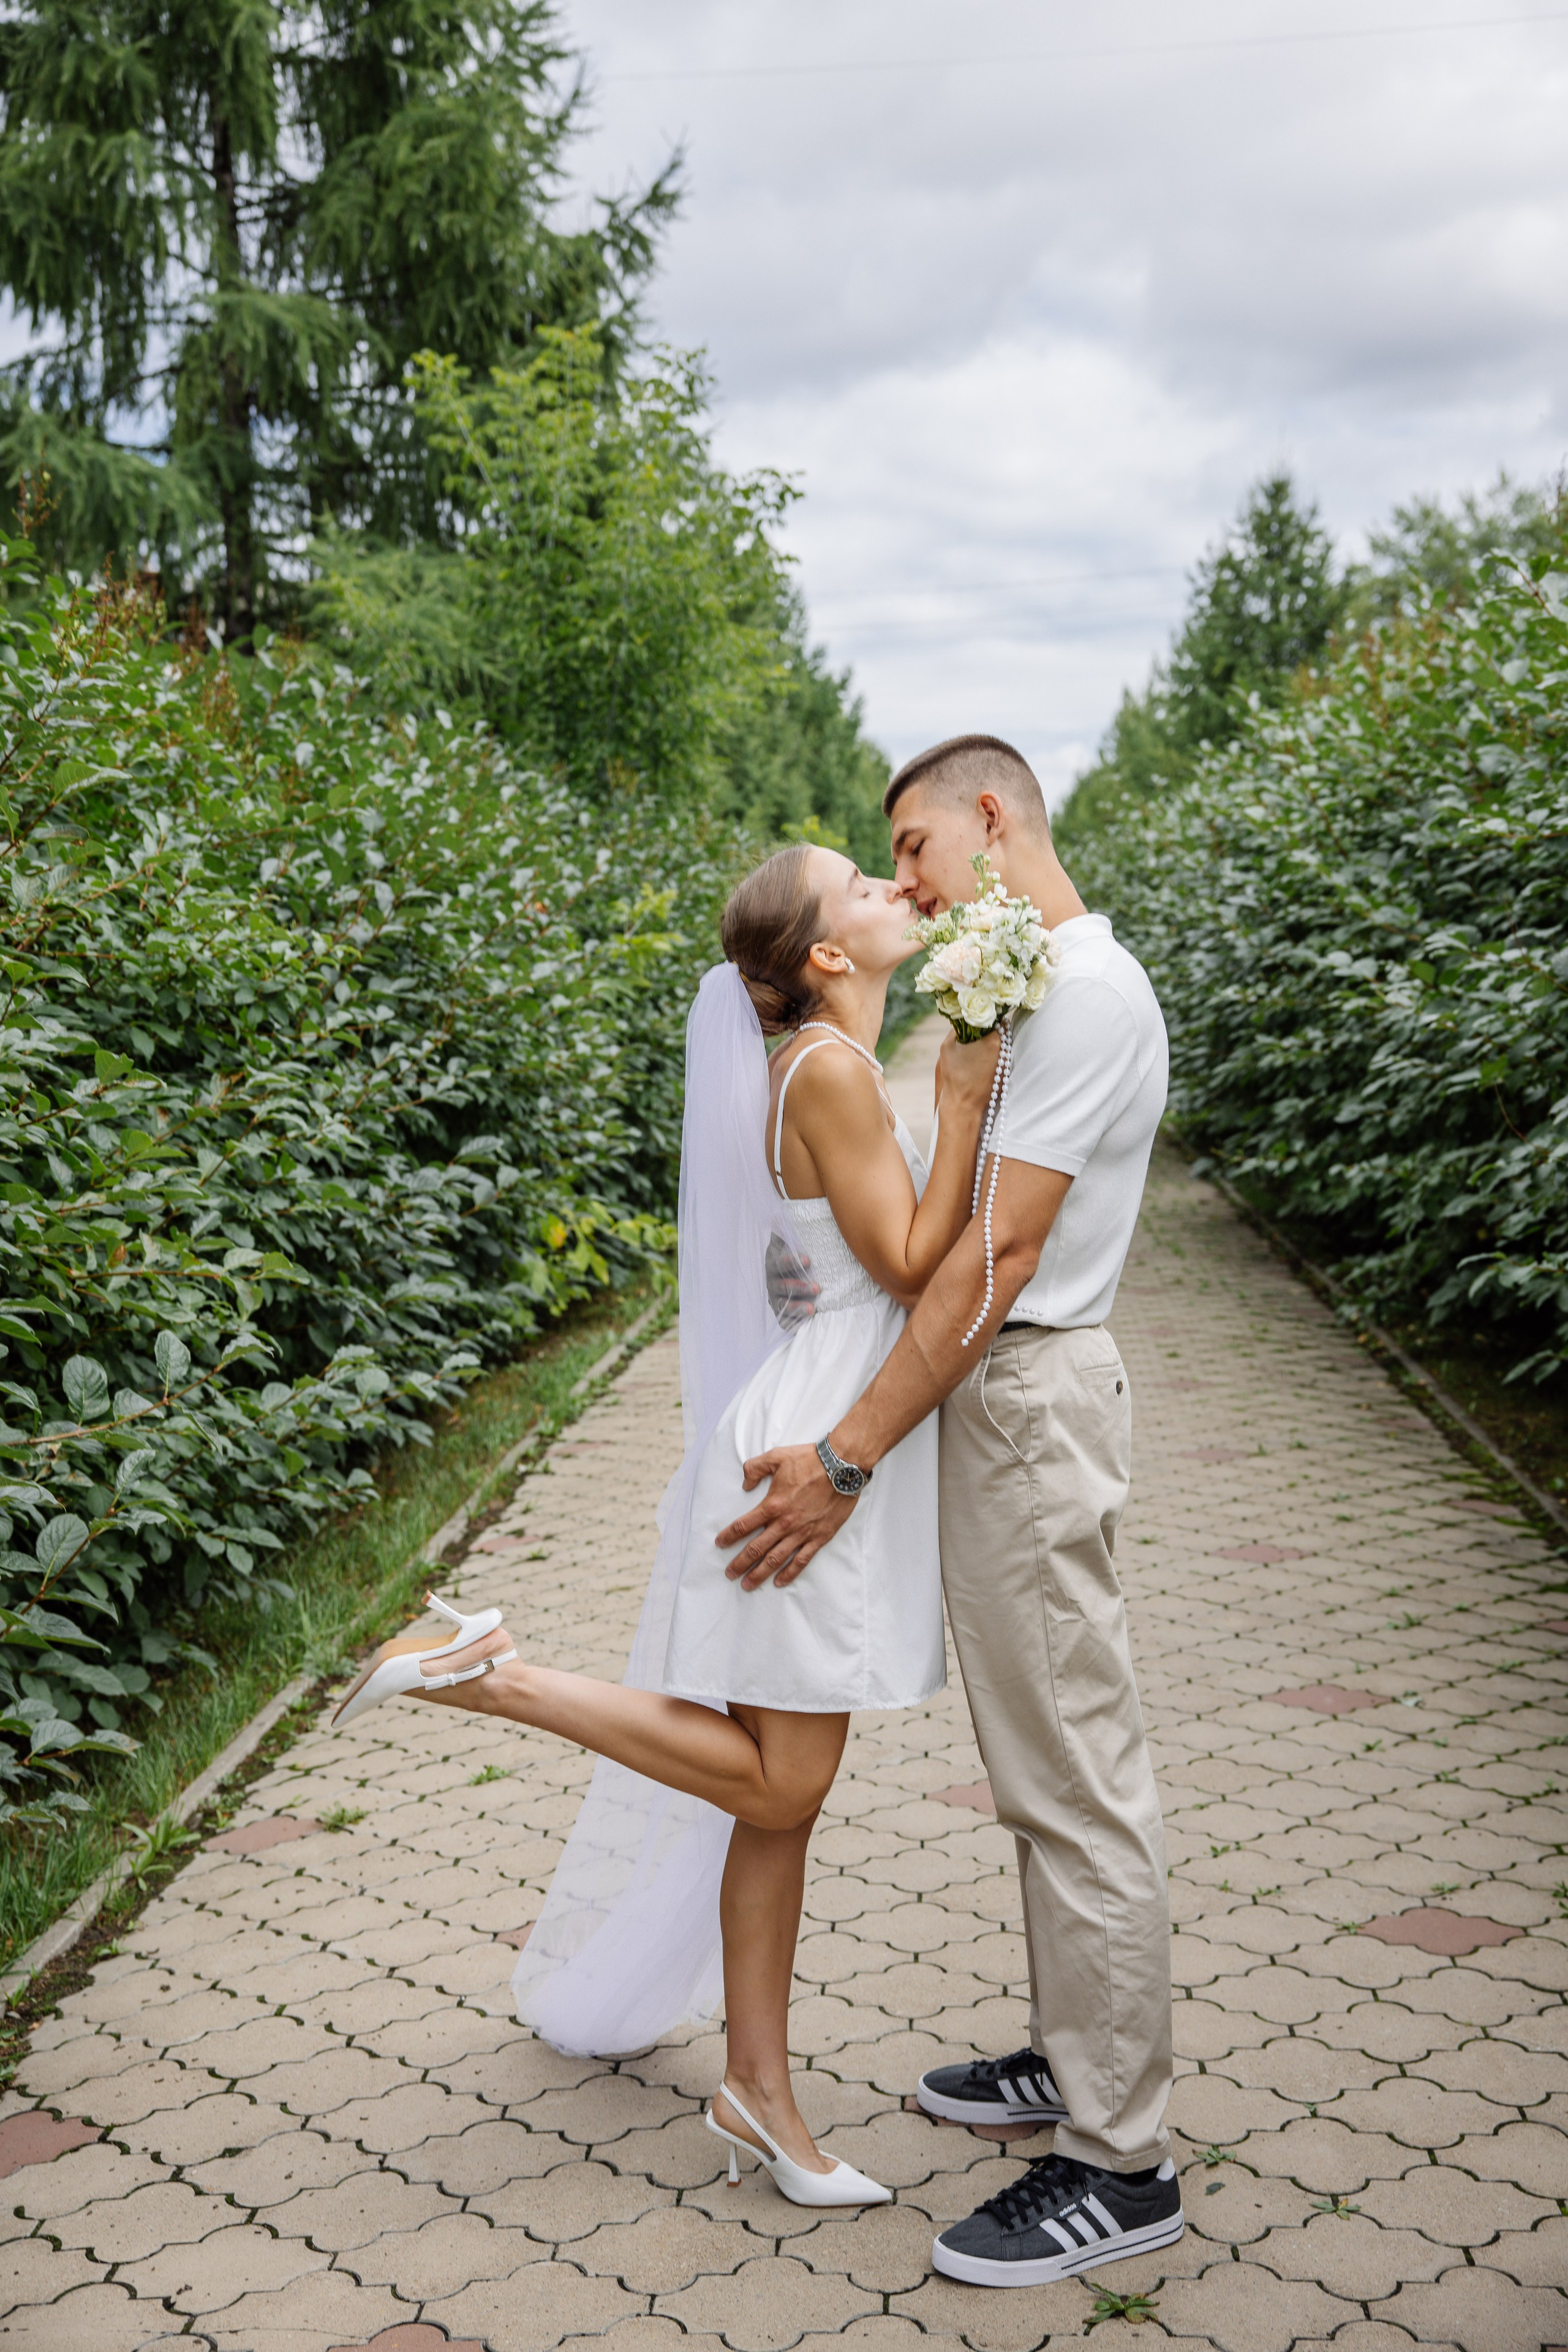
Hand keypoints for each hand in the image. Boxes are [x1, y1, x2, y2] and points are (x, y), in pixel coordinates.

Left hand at [717, 1441, 857, 1588]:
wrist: (842, 1467)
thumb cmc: (810, 1460)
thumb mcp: (776, 1457)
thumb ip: (755, 1468)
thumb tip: (745, 1483)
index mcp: (772, 1505)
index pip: (744, 1525)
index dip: (729, 1536)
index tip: (719, 1544)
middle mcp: (784, 1523)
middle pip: (756, 1548)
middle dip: (740, 1563)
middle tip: (729, 1574)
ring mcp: (802, 1533)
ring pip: (776, 1559)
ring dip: (760, 1573)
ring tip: (747, 1584)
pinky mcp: (819, 1537)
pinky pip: (801, 1560)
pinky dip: (789, 1573)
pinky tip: (779, 1582)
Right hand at [765, 1235, 818, 1331]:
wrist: (793, 1276)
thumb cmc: (795, 1256)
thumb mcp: (790, 1242)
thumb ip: (785, 1231)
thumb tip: (778, 1215)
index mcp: (773, 1264)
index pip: (779, 1263)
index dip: (791, 1261)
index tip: (808, 1260)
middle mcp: (772, 1283)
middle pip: (782, 1287)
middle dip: (799, 1287)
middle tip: (818, 1288)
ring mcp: (776, 1300)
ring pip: (782, 1306)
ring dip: (797, 1308)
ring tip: (813, 1309)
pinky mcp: (782, 1315)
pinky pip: (784, 1322)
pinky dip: (793, 1324)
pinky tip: (804, 1326)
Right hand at [936, 1025, 1002, 1114]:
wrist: (964, 1103)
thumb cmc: (954, 1075)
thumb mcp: (947, 1046)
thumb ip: (956, 1029)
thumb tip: (963, 1019)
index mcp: (992, 1039)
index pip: (996, 1018)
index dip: (987, 1017)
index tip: (979, 1020)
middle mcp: (1004, 1049)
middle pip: (1002, 1030)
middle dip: (991, 1029)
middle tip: (978, 1031)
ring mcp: (1007, 1062)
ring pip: (1003, 1043)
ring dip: (993, 1042)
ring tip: (979, 1045)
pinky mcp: (1006, 1072)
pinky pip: (1002, 1056)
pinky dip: (995, 1054)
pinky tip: (982, 1059)